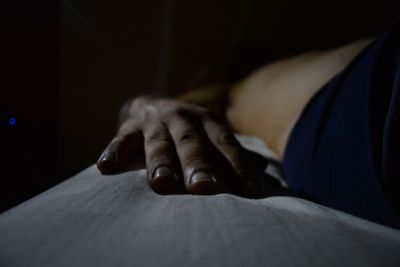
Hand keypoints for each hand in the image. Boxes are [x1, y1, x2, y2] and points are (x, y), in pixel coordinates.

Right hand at [97, 96, 267, 196]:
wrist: (153, 104)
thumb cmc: (189, 128)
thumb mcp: (211, 133)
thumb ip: (231, 152)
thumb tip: (262, 170)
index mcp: (207, 120)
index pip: (224, 144)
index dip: (236, 166)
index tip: (248, 192)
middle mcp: (182, 118)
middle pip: (191, 144)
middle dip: (197, 165)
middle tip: (204, 188)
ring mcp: (155, 122)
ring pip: (158, 143)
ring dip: (159, 162)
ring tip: (161, 183)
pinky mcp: (131, 127)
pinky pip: (122, 139)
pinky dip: (114, 151)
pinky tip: (106, 167)